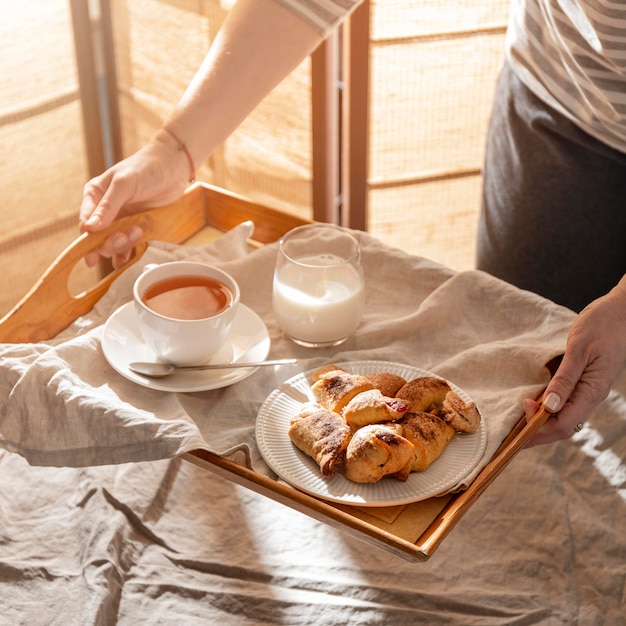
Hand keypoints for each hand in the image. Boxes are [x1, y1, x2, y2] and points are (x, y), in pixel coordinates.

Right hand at [79, 131, 190, 267]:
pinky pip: (129, 246)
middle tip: (124, 236)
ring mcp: (122, 220)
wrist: (174, 167)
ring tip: (138, 231)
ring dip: (124, 245)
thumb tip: (89, 229)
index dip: (87, 241)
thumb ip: (108, 206)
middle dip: (109, 242)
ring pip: (114, 244)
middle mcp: (105, 210)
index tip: (93, 254)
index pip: (85, 223)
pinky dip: (129, 254)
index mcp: (95, 196)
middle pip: (98, 238)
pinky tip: (131, 257)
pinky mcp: (138, 226)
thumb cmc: (146, 168)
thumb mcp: (124, 184)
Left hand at [526, 278, 625, 445]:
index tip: (522, 409)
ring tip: (518, 422)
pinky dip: (548, 408)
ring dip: (542, 422)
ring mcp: (588, 390)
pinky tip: (532, 403)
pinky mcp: (584, 382)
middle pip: (563, 426)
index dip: (541, 425)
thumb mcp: (579, 349)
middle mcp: (591, 396)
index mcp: (592, 392)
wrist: (619, 311)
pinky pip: (566, 404)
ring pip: (564, 417)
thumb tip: (550, 406)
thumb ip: (565, 378)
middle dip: (538, 433)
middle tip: (511, 432)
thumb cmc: (601, 325)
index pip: (564, 424)